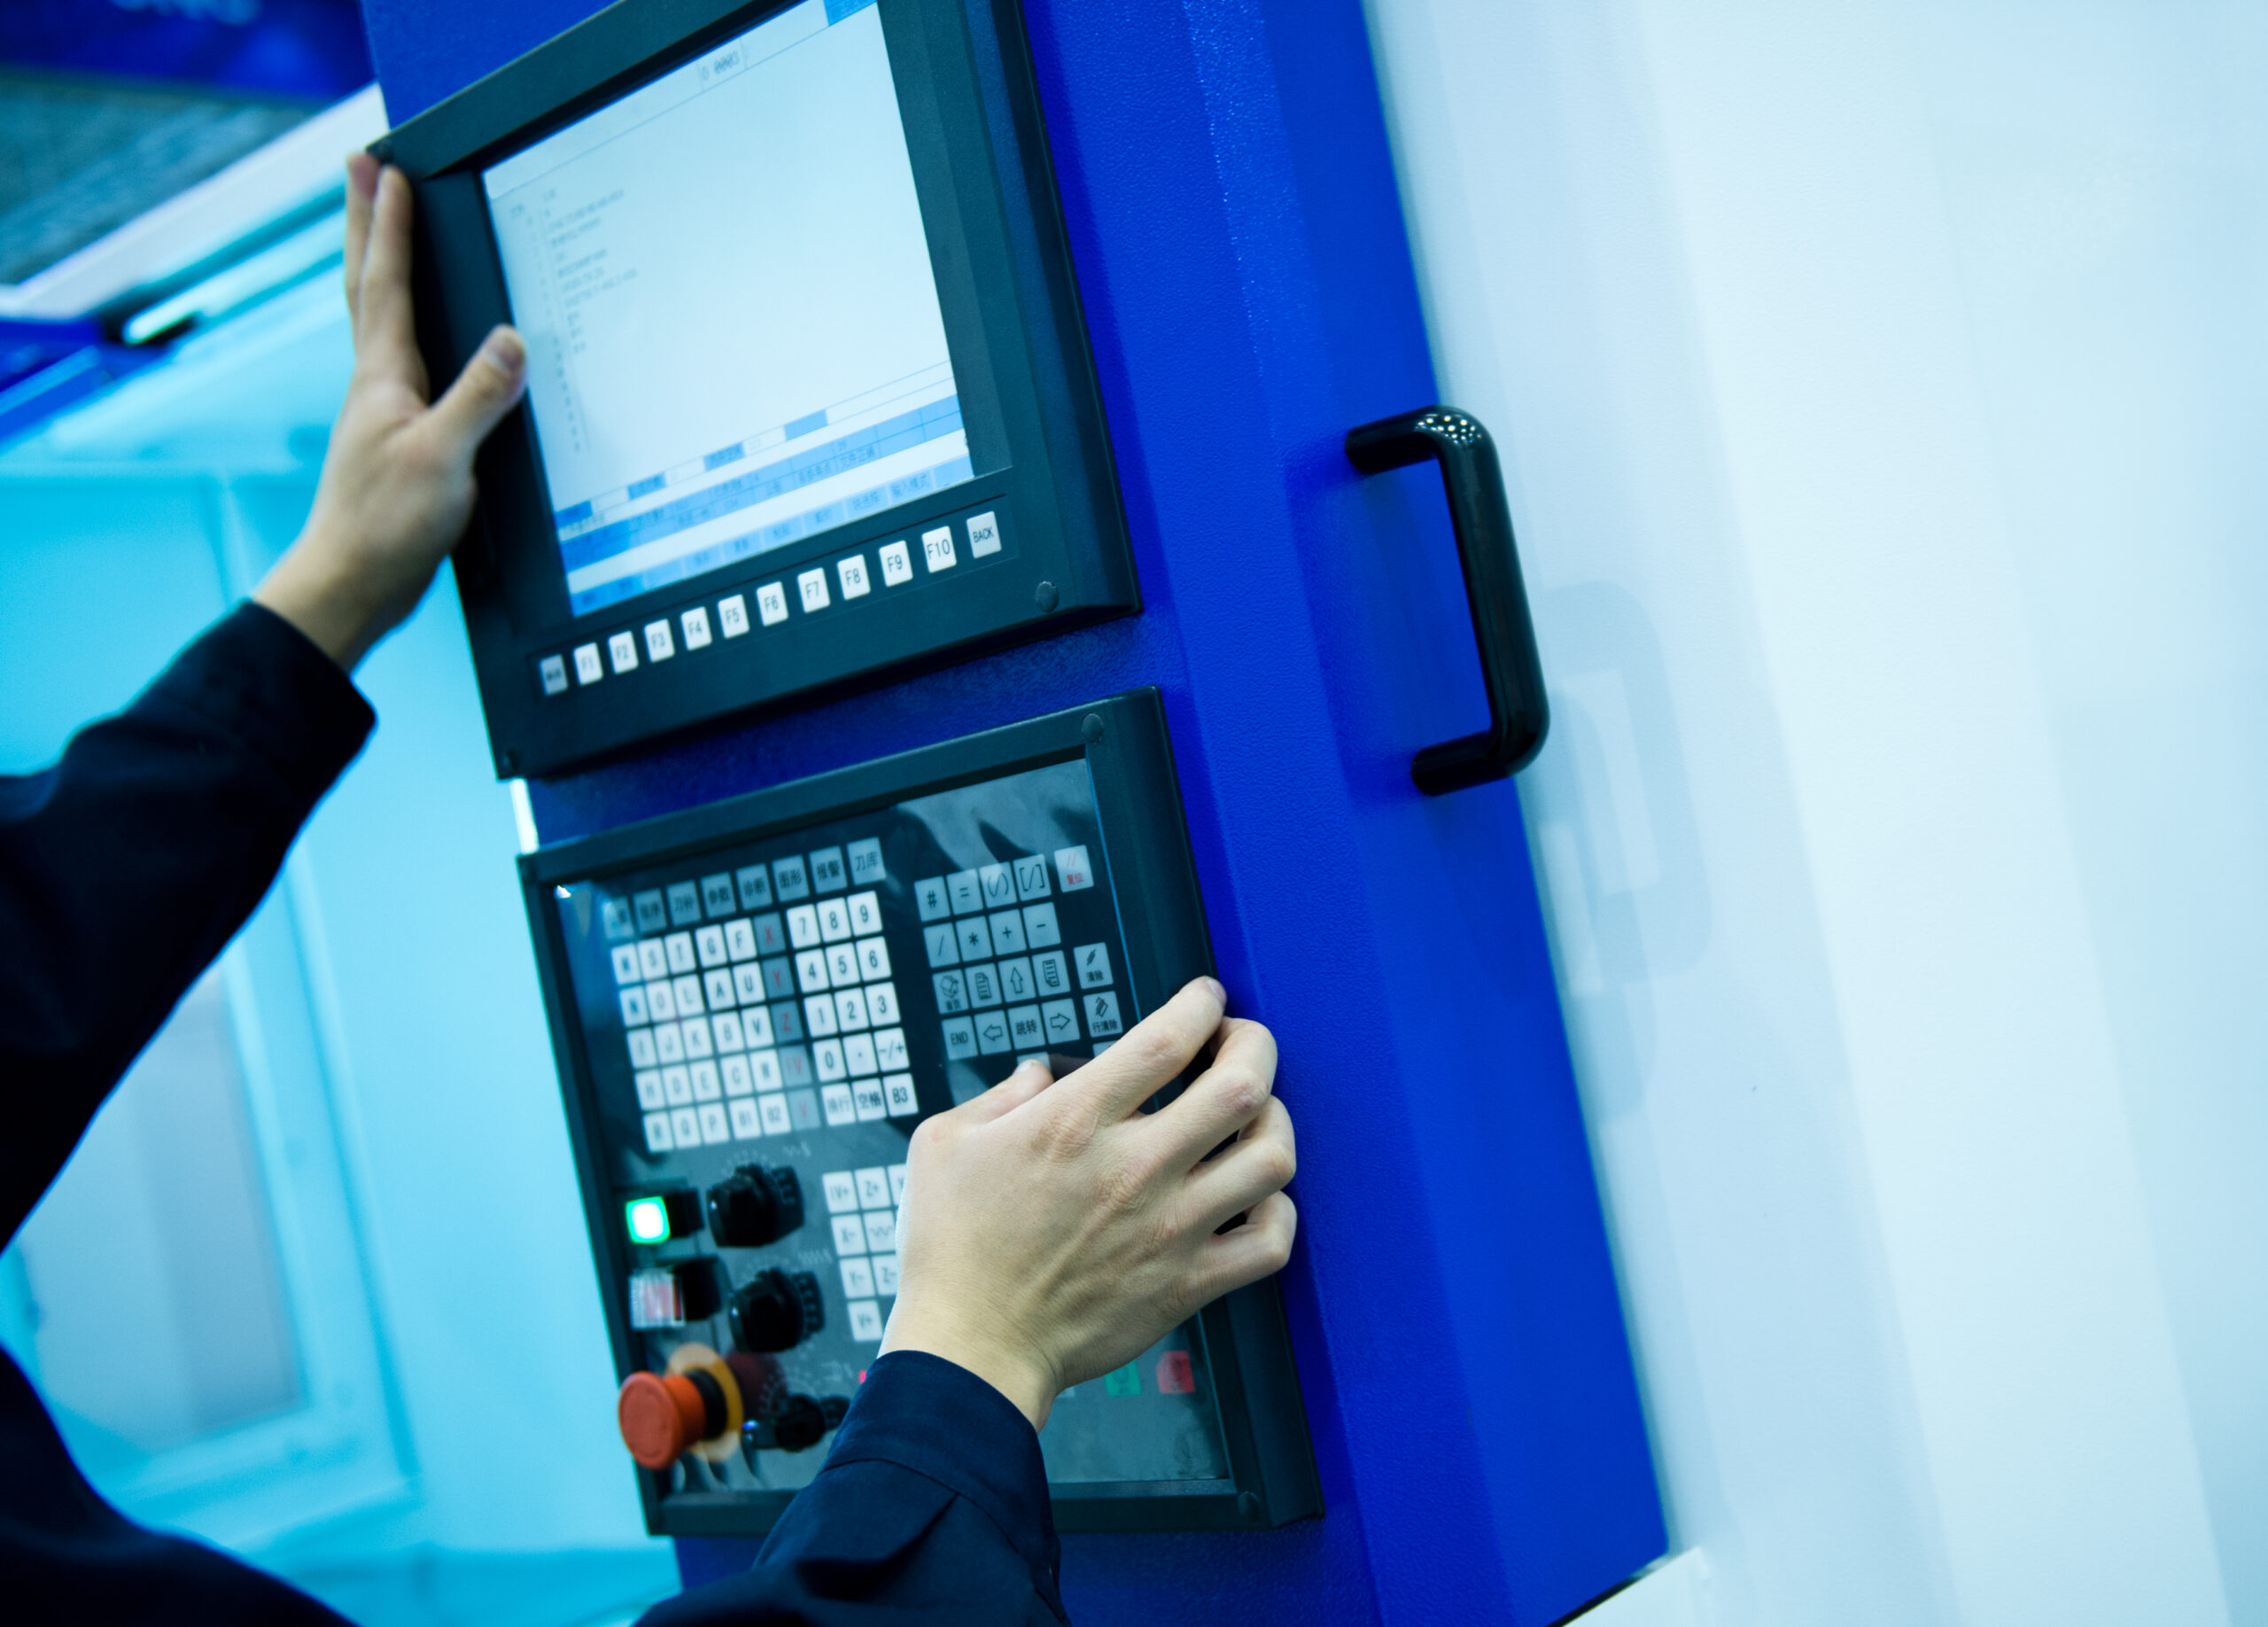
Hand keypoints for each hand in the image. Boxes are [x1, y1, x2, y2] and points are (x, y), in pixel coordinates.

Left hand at [254, 154, 526, 670]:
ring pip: (376, 319)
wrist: (350, 585)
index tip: (390, 170)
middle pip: (367, 286)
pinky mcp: (395, 441)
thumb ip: (478, 399)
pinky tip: (418, 337)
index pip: (387, 285)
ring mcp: (380, 412)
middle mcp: (374, 385)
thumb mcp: (443, 460)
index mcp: (383, 379)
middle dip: (366, 223)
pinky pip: (398, 360)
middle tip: (362, 169)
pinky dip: (400, 325)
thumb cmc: (386, 528)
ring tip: (381, 229)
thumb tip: (511, 340)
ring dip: (377, 266)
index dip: (391, 226)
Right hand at [881, 978, 1297, 1428]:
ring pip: (1271, 1157)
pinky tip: (1256, 1198)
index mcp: (1074, 1122)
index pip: (1168, 1038)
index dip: (1201, 1003)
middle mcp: (1134, 1168)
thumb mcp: (946, 1143)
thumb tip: (1043, 1075)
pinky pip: (1271, 1241)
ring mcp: (1170, 1228)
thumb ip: (1001, 1094)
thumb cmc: (952, 1250)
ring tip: (1254, 1117)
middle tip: (1240, 1043)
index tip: (1204, 1000)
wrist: (972, 1348)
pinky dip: (1279, 1211)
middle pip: (1242, 1083)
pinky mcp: (1187, 1284)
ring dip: (1274, 1122)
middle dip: (1254, 1044)